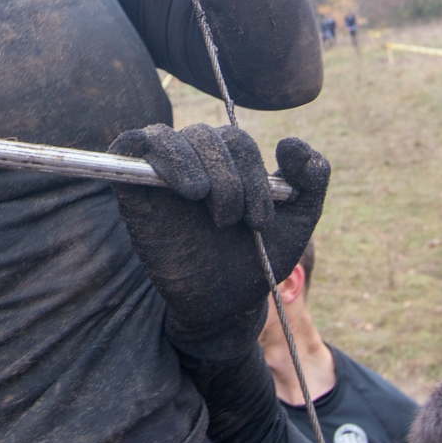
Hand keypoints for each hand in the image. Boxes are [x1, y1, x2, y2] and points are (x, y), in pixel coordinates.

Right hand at [109, 124, 329, 361]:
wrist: (223, 305)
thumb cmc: (256, 259)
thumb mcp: (297, 220)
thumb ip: (311, 180)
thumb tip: (294, 143)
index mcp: (227, 162)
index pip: (236, 141)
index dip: (253, 175)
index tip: (260, 222)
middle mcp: (192, 160)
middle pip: (205, 136)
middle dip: (227, 178)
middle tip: (233, 221)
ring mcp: (158, 172)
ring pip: (169, 136)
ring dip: (194, 165)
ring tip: (205, 200)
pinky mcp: (130, 187)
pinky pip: (131, 143)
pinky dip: (157, 153)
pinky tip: (186, 187)